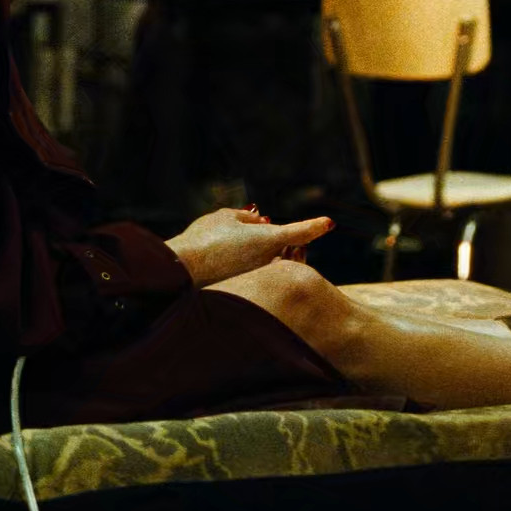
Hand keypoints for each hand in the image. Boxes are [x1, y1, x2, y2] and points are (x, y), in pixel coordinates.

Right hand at [169, 205, 330, 286]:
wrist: (180, 271)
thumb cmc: (202, 238)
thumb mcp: (224, 217)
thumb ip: (246, 218)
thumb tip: (259, 220)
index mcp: (269, 238)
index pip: (301, 231)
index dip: (316, 226)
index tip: (329, 223)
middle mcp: (270, 261)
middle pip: (284, 250)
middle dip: (276, 242)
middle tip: (256, 232)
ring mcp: (260, 280)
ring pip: (268, 266)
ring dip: (258, 256)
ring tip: (232, 248)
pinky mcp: (248, 294)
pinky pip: (254, 281)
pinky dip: (246, 272)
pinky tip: (225, 265)